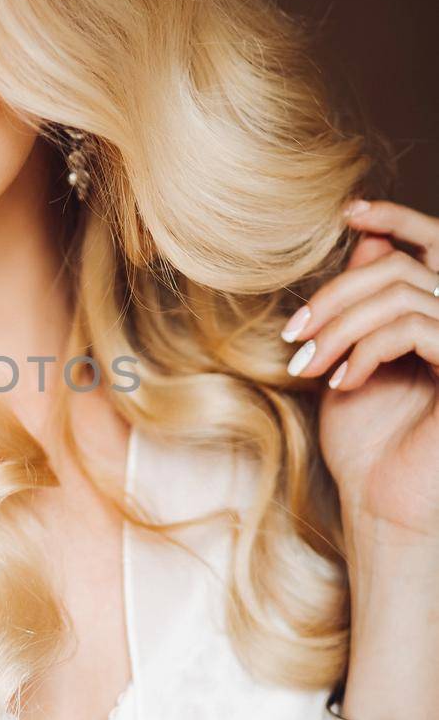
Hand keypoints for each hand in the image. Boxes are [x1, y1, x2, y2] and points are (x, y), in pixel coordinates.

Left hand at [279, 199, 438, 542]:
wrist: (381, 507)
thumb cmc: (366, 442)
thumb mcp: (350, 359)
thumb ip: (361, 303)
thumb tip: (365, 240)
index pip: (433, 246)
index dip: (397, 218)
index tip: (349, 212)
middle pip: (400, 266)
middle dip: (336, 293)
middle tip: (295, 332)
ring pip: (399, 294)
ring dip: (339, 325)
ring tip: (307, 364)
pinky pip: (413, 327)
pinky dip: (365, 348)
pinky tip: (342, 381)